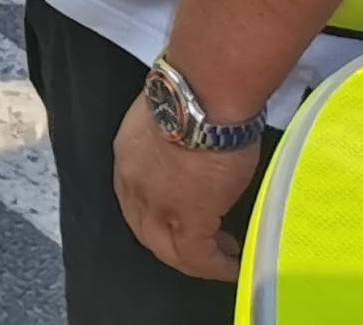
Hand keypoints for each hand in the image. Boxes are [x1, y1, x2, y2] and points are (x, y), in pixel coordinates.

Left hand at [113, 89, 262, 280]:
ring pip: (168, 250)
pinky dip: (216, 266)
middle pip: (147, 232)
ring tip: (224, 256)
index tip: (183, 222)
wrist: (203, 96)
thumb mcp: (168, 119)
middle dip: (174, 246)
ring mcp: (157, 204)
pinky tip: (234, 264)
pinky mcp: (187, 218)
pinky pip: (197, 257)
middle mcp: (133, 184)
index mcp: (129, 157)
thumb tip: (192, 154)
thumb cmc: (194, 96)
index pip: (136, 200)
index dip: (159, 217)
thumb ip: (171, 144)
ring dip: (195, 259)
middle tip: (207, 248)